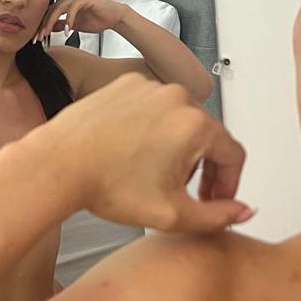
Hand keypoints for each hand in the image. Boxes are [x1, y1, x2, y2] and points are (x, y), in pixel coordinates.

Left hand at [35, 0, 126, 43]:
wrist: (114, 18)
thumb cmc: (97, 19)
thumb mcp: (75, 25)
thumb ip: (62, 24)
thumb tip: (49, 29)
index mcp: (65, 1)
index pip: (49, 12)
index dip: (42, 25)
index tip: (37, 38)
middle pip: (51, 9)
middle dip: (44, 24)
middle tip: (40, 37)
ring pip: (59, 8)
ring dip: (52, 21)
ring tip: (49, 33)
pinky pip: (72, 8)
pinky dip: (69, 20)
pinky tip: (67, 30)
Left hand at [39, 74, 253, 231]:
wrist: (57, 163)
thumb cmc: (106, 184)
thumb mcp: (171, 214)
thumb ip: (216, 216)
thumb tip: (243, 211)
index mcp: (196, 124)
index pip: (233, 155)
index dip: (229, 185)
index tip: (215, 201)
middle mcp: (178, 97)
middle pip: (208, 136)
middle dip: (201, 168)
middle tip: (184, 194)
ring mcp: (150, 86)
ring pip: (180, 121)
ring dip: (177, 148)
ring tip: (154, 175)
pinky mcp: (126, 84)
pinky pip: (153, 108)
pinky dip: (152, 129)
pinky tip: (133, 154)